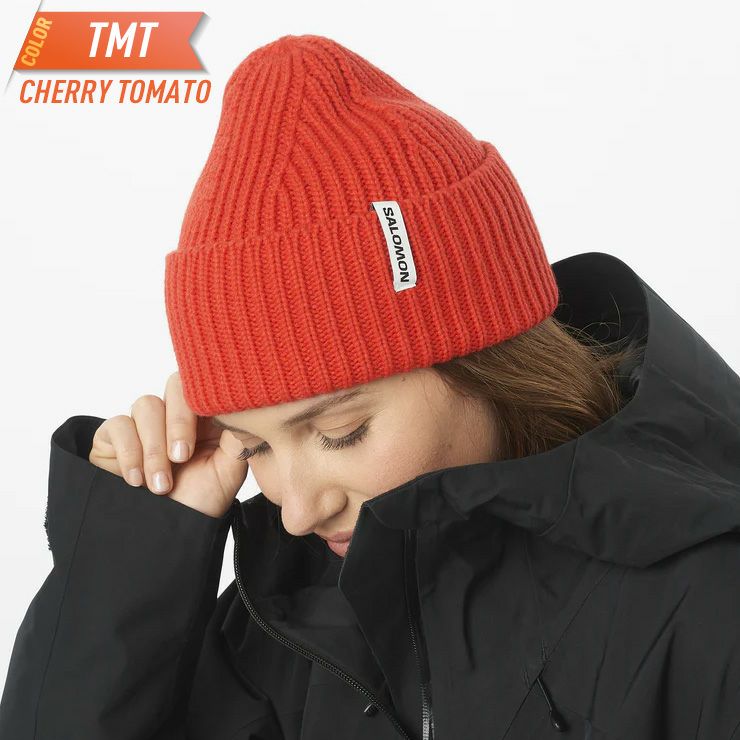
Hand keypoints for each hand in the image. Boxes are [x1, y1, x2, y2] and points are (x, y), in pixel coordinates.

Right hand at [89, 371, 248, 517]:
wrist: (167, 534)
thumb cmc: (200, 500)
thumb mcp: (229, 470)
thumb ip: (238, 437)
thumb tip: (243, 409)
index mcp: (206, 415)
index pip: (203, 387)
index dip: (201, 405)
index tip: (206, 437)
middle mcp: (175, 413)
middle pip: (174, 386)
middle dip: (177, 424)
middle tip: (181, 459)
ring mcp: (145, 422)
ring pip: (146, 404)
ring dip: (154, 448)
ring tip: (161, 485)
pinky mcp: (115, 435)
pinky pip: (118, 424)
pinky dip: (129, 453)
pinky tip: (137, 480)